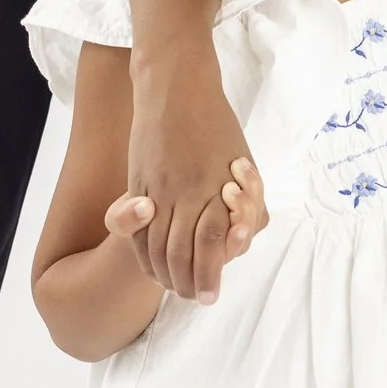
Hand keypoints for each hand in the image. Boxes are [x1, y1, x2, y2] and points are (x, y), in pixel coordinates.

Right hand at [126, 50, 270, 302]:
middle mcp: (188, 191)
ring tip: (174, 287)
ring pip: (156, 246)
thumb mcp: (244, 162)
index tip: (210, 295)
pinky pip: (137, 230)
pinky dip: (143, 254)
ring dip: (165, 273)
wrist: (177, 89)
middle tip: (194, 298)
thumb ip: (249, 200)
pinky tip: (152, 265)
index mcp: (219, 187)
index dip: (211, 274)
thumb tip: (246, 233)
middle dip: (188, 282)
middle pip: (181, 252)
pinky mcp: (138, 183)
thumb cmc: (218, 127)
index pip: (213, 244)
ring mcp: (159, 187)